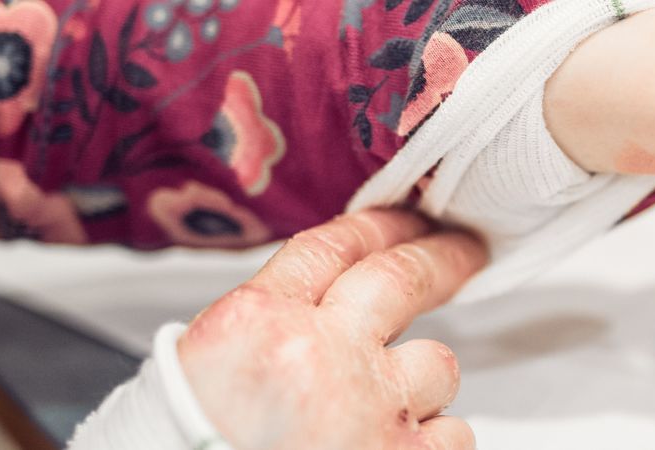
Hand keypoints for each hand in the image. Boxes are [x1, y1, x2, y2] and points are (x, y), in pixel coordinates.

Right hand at [177, 210, 487, 448]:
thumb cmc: (190, 447)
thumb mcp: (204, 374)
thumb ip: (269, 331)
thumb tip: (324, 307)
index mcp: (255, 325)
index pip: (331, 248)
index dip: (378, 226)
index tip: (407, 220)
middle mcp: (320, 355)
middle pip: (401, 278)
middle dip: (441, 257)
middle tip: (464, 250)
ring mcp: (372, 409)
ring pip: (436, 364)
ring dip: (421, 386)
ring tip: (379, 416)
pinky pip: (453, 434)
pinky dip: (433, 442)